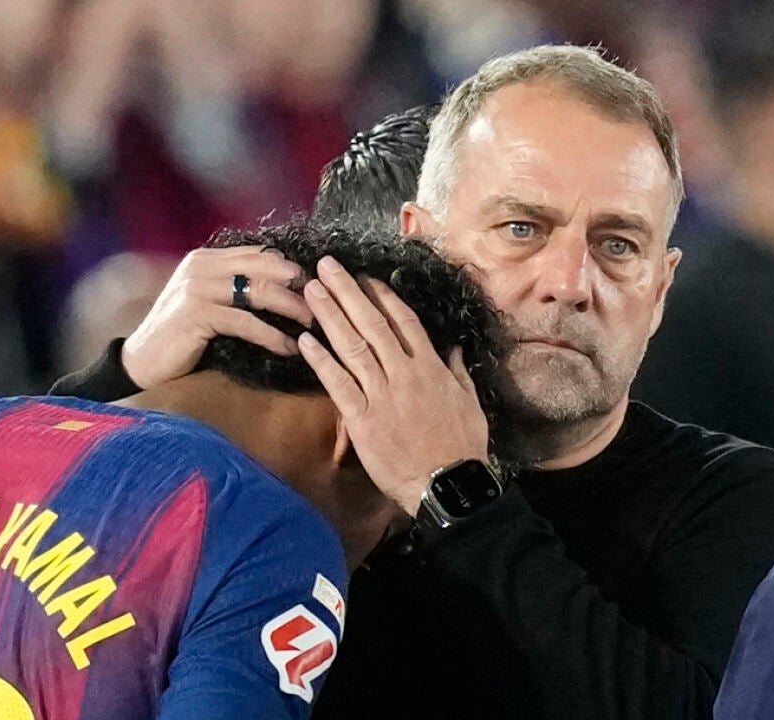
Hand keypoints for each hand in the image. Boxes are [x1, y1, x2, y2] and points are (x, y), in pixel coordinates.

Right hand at [121, 246, 312, 388]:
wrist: (141, 362)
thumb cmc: (181, 337)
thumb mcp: (207, 304)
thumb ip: (233, 289)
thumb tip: (280, 289)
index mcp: (206, 259)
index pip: (259, 254)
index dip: (290, 267)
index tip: (317, 286)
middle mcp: (201, 267)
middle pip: (264, 267)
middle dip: (298, 285)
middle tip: (324, 304)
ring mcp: (197, 288)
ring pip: (259, 291)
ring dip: (291, 308)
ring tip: (313, 324)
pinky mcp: (197, 314)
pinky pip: (245, 322)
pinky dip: (272, 336)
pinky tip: (289, 348)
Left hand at [297, 256, 489, 516]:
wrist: (446, 483)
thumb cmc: (462, 446)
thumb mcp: (470, 402)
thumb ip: (458, 371)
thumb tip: (453, 348)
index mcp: (430, 367)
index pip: (403, 321)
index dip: (381, 296)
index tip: (364, 276)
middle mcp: (404, 373)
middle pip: (371, 324)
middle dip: (347, 292)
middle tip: (325, 266)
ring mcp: (381, 394)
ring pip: (351, 346)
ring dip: (329, 315)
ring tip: (310, 290)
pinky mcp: (362, 418)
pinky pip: (337, 383)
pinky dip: (321, 360)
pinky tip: (304, 340)